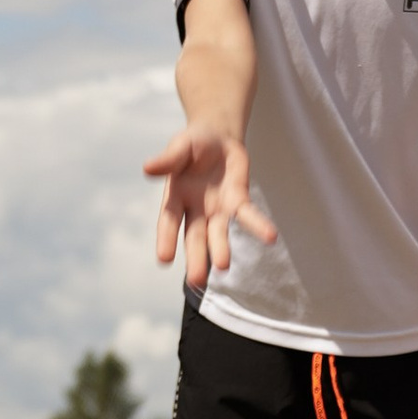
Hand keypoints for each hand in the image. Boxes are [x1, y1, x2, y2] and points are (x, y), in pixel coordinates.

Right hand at [144, 124, 274, 290]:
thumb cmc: (193, 144)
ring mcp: (217, 209)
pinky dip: (258, 226)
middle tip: (197, 281)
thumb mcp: (180, 146)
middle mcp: (195, 210)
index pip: (169, 222)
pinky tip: (270, 236)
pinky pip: (248, 215)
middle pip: (194, 237)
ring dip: (220, 250)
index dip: (166, 239)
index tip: (164, 260)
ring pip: (218, 234)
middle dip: (196, 258)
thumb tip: (147, 169)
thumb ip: (168, 159)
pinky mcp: (238, 201)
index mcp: (175, 198)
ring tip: (223, 267)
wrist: (217, 136)